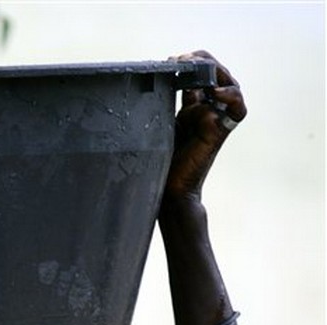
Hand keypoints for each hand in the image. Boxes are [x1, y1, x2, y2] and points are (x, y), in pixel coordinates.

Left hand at [161, 51, 246, 203]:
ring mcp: (217, 121)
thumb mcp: (162, 123)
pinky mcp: (220, 131)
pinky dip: (232, 96)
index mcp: (193, 109)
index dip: (191, 63)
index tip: (172, 60)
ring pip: (232, 86)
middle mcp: (208, 112)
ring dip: (218, 71)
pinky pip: (237, 108)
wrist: (169, 190)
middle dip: (204, 61)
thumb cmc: (162, 162)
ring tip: (201, 67)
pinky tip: (216, 92)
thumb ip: (169, 101)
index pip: (201, 76)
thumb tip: (165, 76)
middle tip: (184, 58)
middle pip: (217, 75)